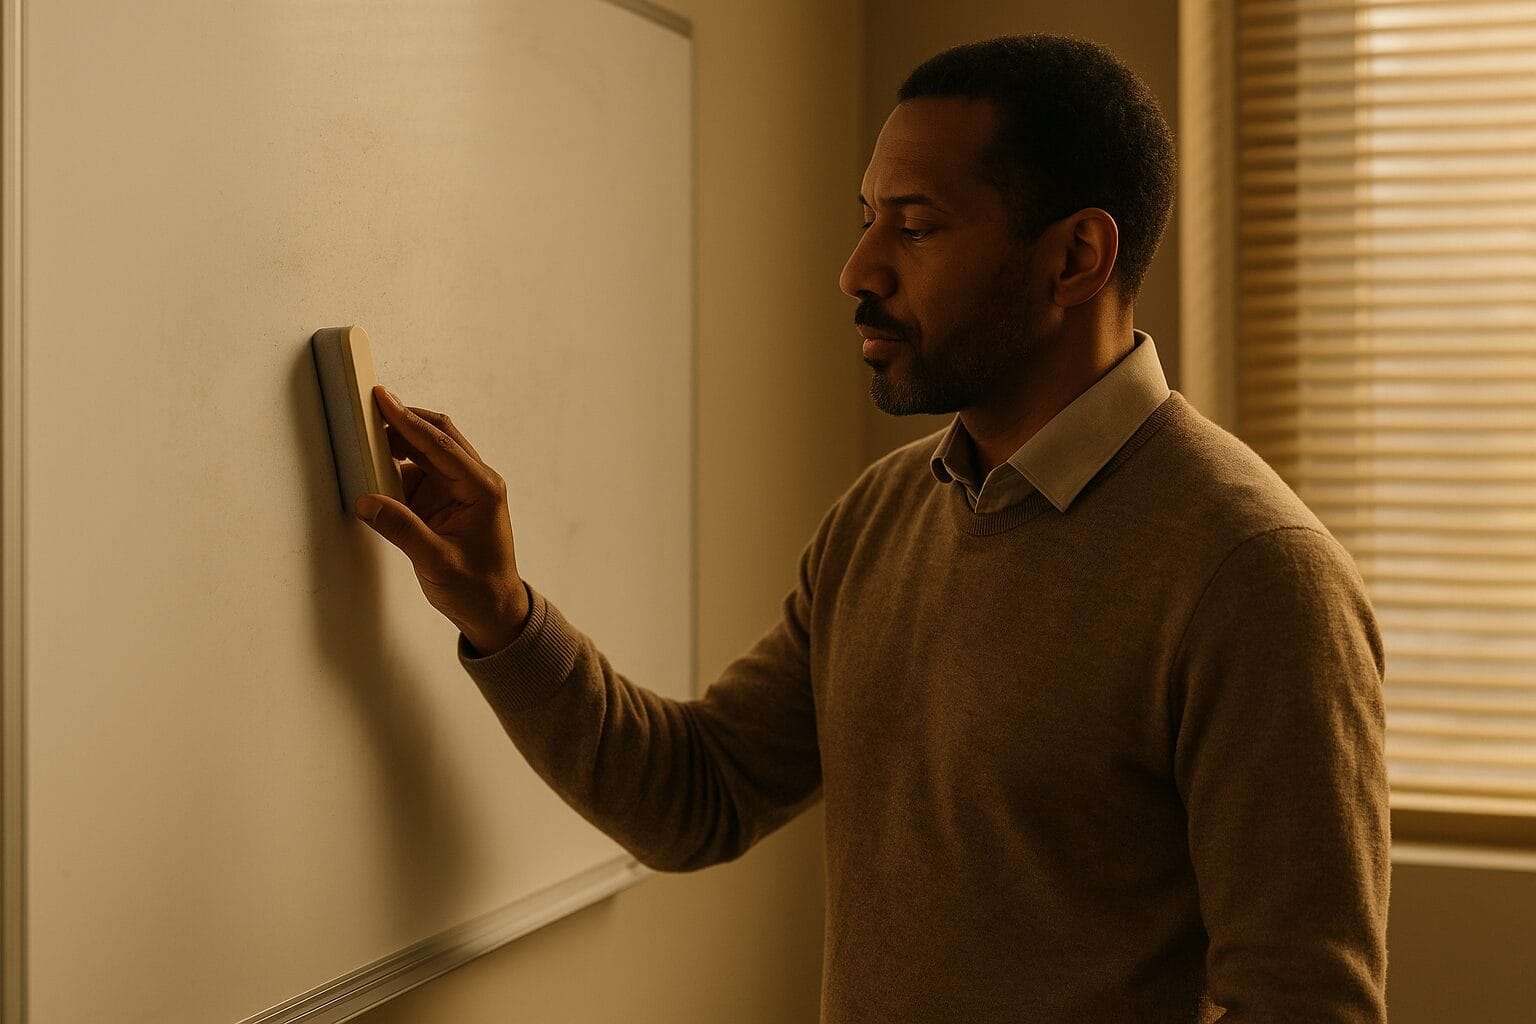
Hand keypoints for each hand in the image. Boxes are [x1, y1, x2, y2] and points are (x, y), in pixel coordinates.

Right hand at [354, 387, 529, 650]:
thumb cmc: (476, 588)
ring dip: (398, 443)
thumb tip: (367, 501)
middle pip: (436, 437)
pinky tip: (375, 465)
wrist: (493, 609)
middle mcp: (474, 481)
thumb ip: (402, 530)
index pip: (440, 444)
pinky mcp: (446, 500)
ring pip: (427, 452)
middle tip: (367, 407)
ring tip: (365, 434)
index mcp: (481, 489)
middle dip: (402, 421)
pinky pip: (420, 473)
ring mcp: (461, 489)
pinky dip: (397, 467)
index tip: (382, 398)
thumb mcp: (437, 562)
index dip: (408, 420)